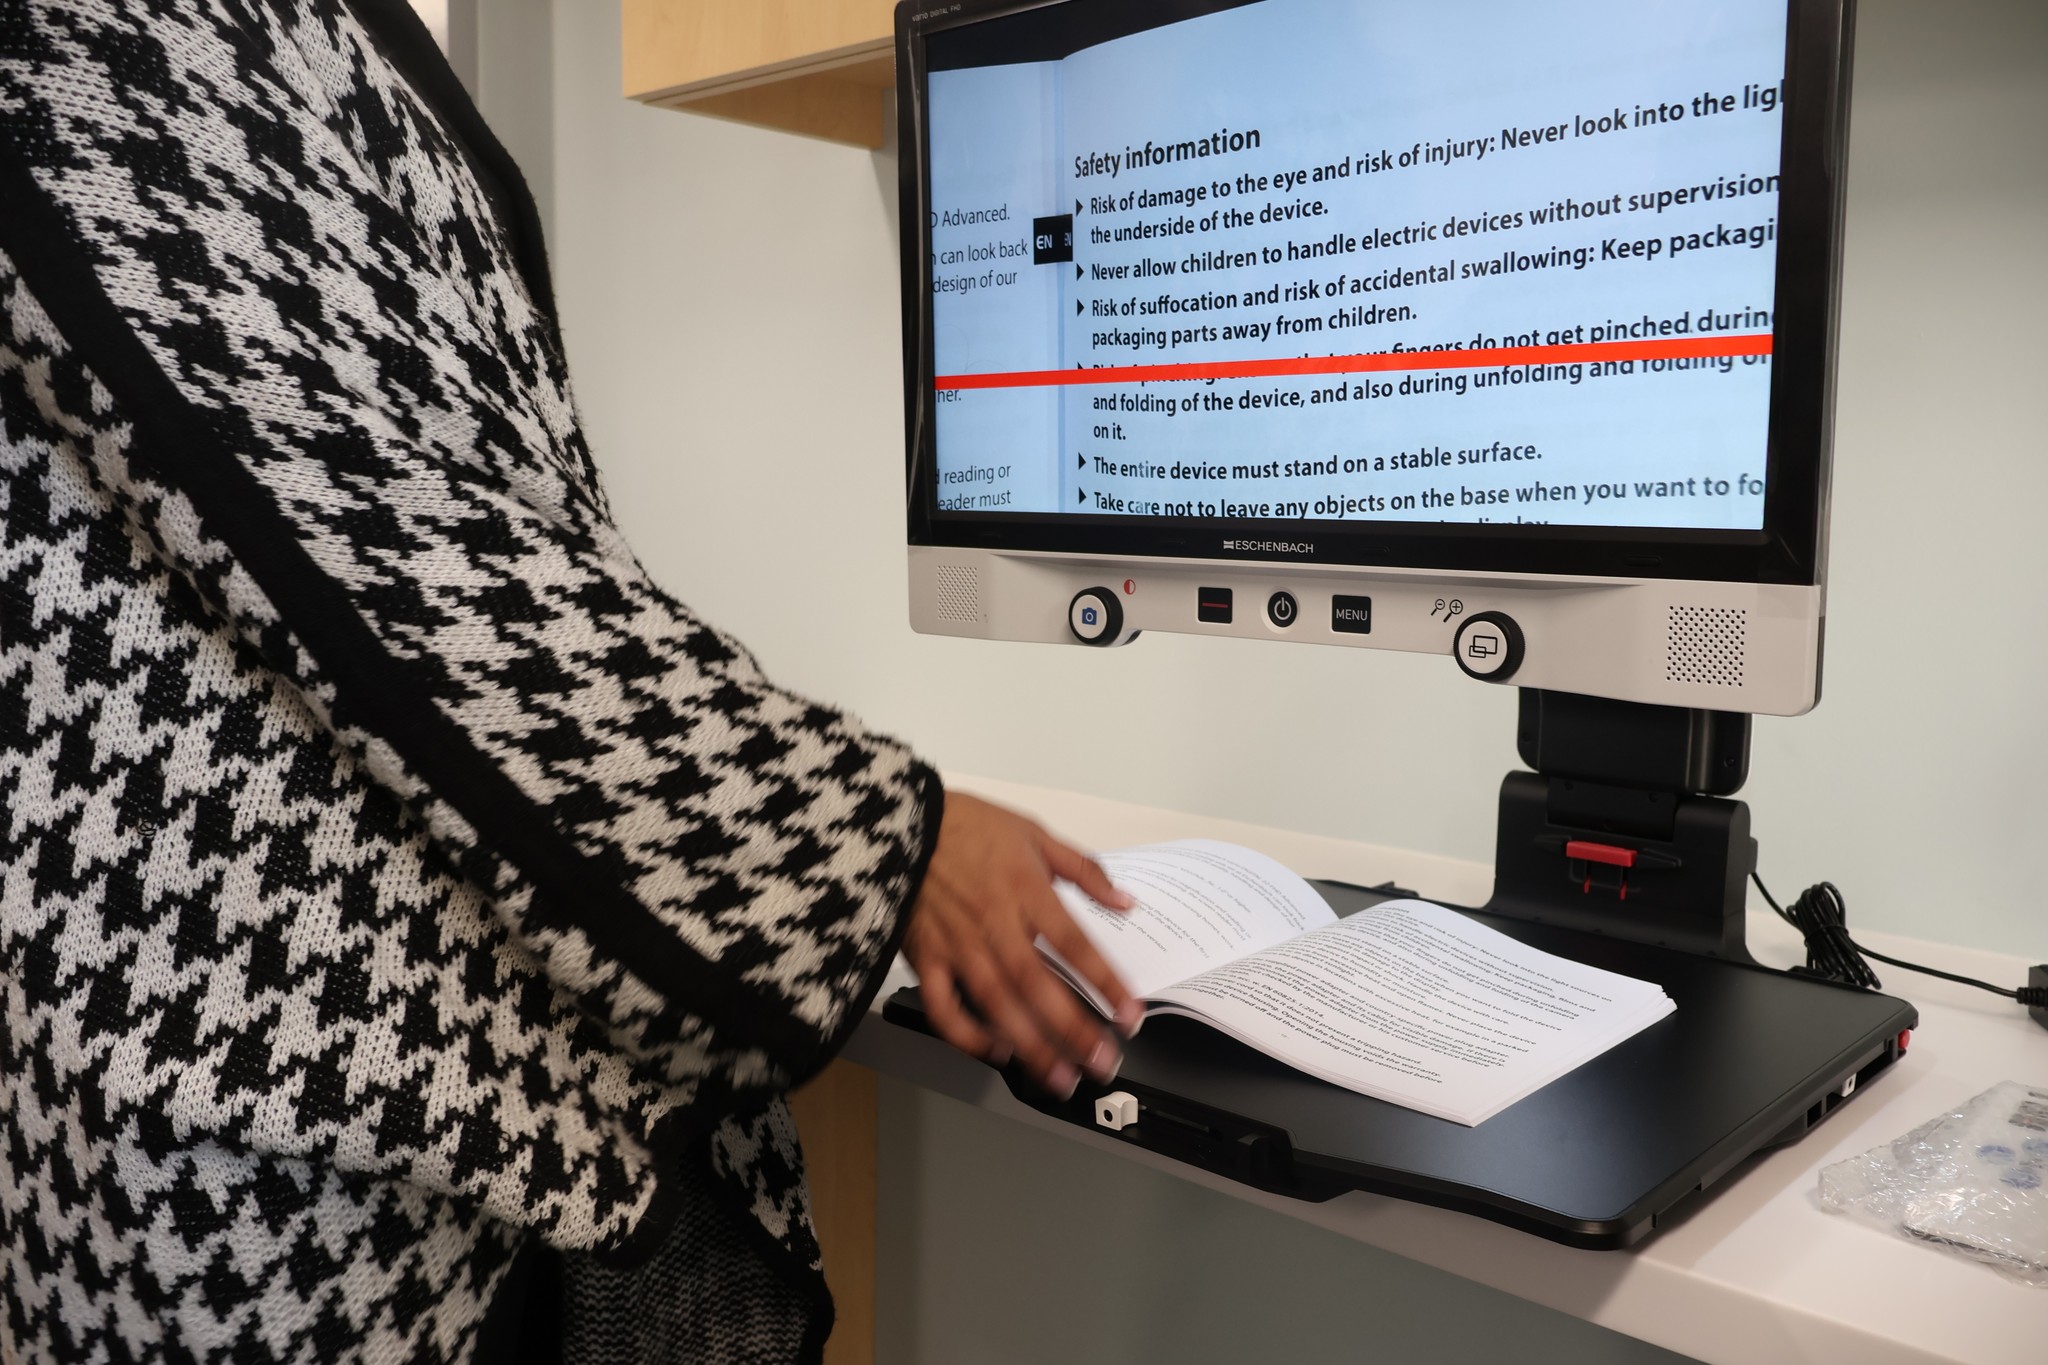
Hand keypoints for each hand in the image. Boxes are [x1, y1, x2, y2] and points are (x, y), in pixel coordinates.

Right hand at [904, 791, 1140, 1097]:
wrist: (897, 823)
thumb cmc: (966, 825)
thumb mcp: (1033, 832)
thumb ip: (1083, 869)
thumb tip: (1125, 901)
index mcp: (1025, 890)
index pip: (1073, 944)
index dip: (1104, 982)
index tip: (1130, 1016)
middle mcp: (993, 924)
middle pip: (1037, 985)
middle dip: (1073, 1031)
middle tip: (1103, 1064)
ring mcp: (956, 946)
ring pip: (996, 1005)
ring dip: (1030, 1046)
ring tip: (1060, 1078)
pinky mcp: (924, 959)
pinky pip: (943, 1008)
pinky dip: (968, 1036)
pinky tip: (996, 1051)